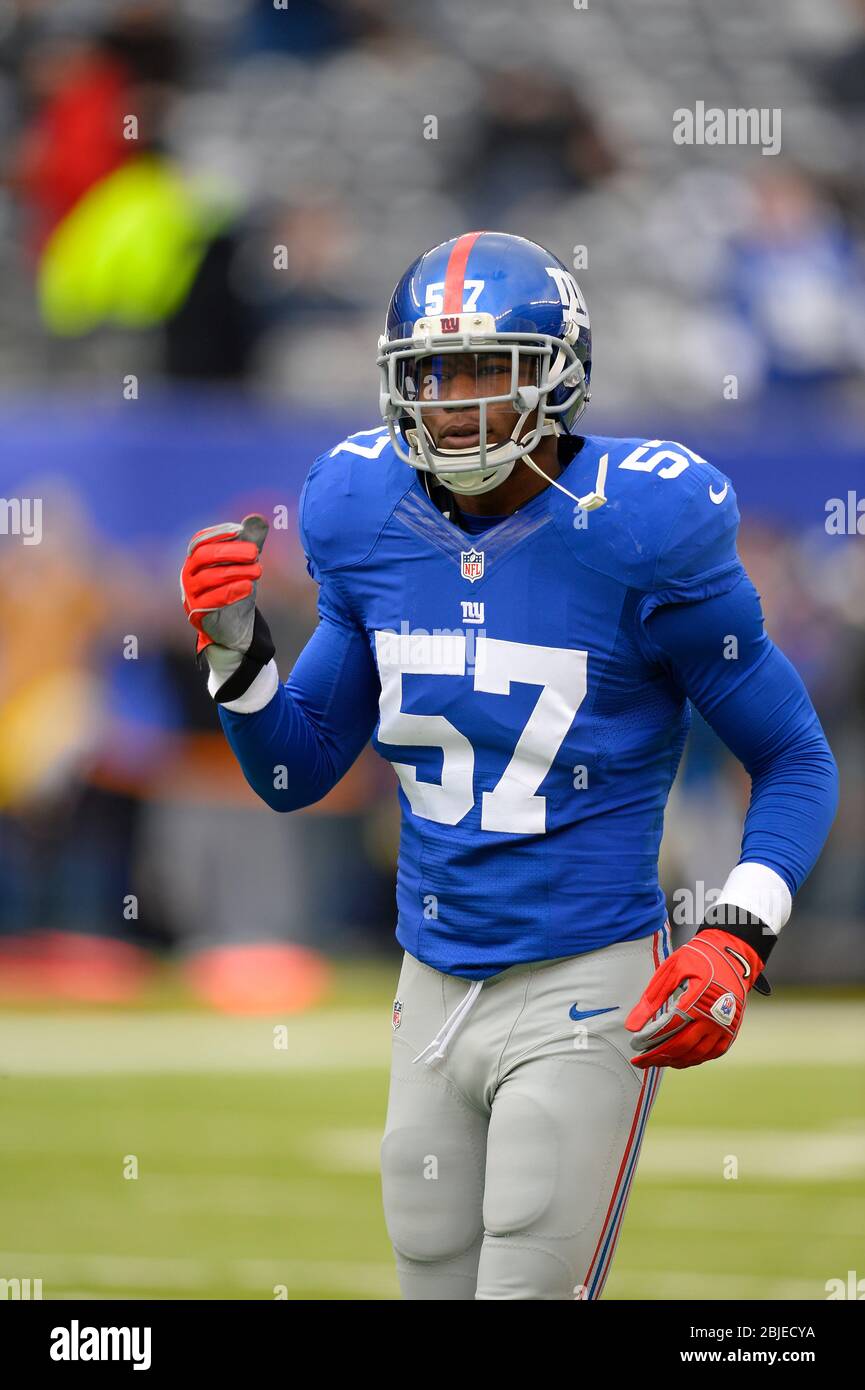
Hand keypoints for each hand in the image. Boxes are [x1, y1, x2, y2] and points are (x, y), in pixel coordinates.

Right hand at [180, 514, 274, 703]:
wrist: (233, 625)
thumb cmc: (236, 587)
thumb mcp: (245, 564)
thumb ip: (251, 541)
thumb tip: (259, 518)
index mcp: (196, 558)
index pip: (201, 540)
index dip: (218, 533)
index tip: (240, 531)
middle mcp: (188, 574)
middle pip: (204, 557)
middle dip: (230, 551)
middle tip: (255, 552)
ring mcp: (190, 594)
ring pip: (209, 579)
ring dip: (235, 572)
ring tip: (259, 571)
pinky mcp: (197, 613)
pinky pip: (210, 601)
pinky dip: (230, 592)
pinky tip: (248, 587)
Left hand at [625, 928, 763, 1068]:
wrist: (732, 955)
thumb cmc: (700, 959)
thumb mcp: (672, 970)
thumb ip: (652, 998)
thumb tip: (632, 1026)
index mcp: (697, 1000)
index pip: (669, 1029)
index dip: (649, 1040)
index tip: (635, 1044)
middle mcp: (713, 1018)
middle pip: (681, 1046)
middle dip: (657, 1056)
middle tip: (640, 1060)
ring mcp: (724, 1026)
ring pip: (696, 1054)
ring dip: (674, 1061)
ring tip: (657, 1061)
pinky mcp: (731, 1030)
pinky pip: (712, 1053)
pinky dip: (694, 1059)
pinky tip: (680, 1058)